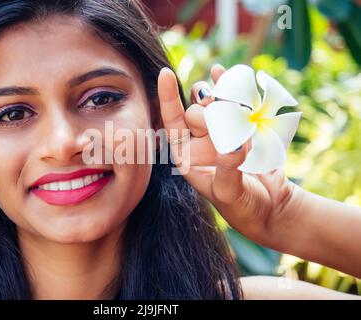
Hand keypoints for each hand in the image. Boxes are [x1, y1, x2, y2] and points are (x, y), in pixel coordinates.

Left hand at [157, 65, 300, 248]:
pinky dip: (229, 87)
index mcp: (188, 157)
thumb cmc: (243, 206)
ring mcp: (221, 133)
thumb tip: (235, 144)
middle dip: (206, 109)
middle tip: (226, 121)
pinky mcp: (241, 128)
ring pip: (211, 103)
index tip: (165, 73)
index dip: (168, 99)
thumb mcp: (230, 192)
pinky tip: (223, 71)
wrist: (272, 208)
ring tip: (230, 98)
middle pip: (194, 111)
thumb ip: (229, 168)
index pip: (172, 124)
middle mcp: (200, 142)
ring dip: (217, 95)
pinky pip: (232, 102)